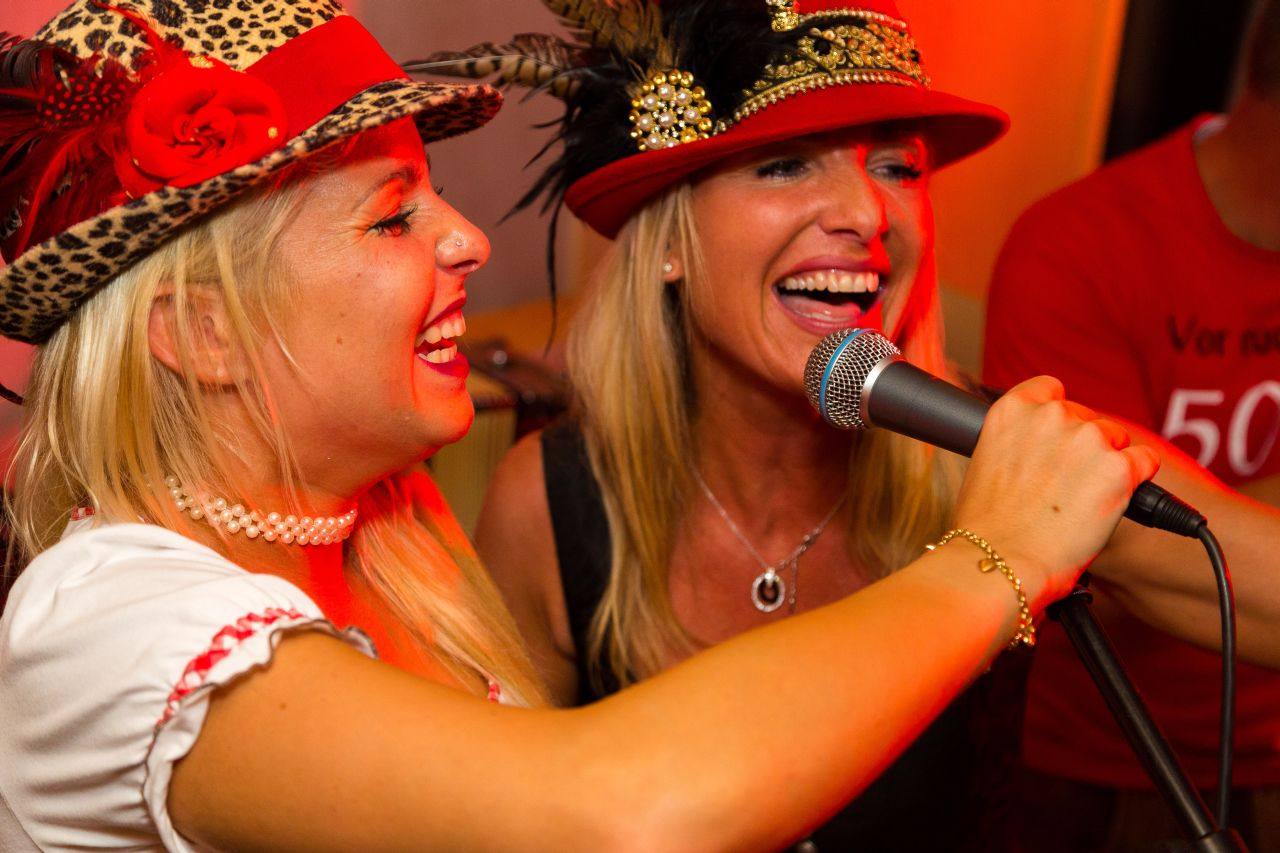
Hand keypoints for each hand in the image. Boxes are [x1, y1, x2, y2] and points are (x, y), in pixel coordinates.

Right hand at [952, 376, 1159, 608]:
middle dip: (1084, 448)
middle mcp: (1049, 416)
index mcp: (1011, 411)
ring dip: (1107, 466)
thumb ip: (1015, 445)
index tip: (1058, 440)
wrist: (998, 562)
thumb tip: (1041, 454)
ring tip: (1082, 505)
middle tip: (1066, 489)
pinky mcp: (1118, 468)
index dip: (1059, 418)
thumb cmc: (986, 528)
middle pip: (1087, 418)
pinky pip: (1144, 462)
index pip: (1050, 389)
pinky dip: (1136, 481)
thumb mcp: (985, 465)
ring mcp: (1086, 439)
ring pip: (1116, 440)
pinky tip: (1113, 503)